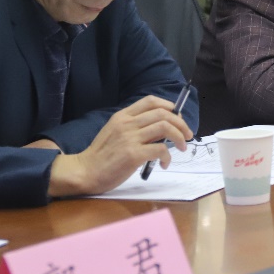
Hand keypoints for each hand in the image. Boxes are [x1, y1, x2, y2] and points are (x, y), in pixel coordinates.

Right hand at [47, 95, 192, 197]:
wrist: (85, 171)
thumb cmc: (101, 155)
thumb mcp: (114, 131)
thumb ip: (134, 126)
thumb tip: (161, 128)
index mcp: (122, 116)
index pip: (150, 101)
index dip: (169, 107)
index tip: (178, 118)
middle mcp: (127, 124)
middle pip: (163, 114)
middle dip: (181, 123)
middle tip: (187, 135)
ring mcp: (130, 138)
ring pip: (165, 128)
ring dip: (179, 137)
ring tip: (182, 147)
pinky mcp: (133, 154)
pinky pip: (160, 149)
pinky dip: (168, 156)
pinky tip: (164, 163)